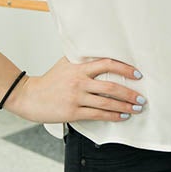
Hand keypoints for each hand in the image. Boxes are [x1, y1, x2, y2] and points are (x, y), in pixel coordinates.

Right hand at [3, 56, 144, 123]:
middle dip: (130, 93)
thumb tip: (102, 54)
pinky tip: (122, 116)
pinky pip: (97, 114)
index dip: (125, 68)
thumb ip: (82, 60)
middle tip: (142, 98)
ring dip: (125, 106)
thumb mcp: (65, 64)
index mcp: (79, 68)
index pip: (107, 64)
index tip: (138, 74)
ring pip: (106, 103)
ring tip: (136, 108)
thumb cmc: (49, 80)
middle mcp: (79, 82)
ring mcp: (76, 97)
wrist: (28, 96)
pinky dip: (112, 116)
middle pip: (111, 87)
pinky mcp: (72, 112)